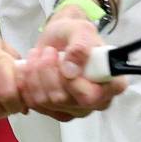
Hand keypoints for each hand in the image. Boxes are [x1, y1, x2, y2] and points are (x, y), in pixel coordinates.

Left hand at [17, 6, 124, 121]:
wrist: (58, 40)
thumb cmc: (74, 35)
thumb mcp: (81, 29)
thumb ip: (80, 46)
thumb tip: (71, 69)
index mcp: (112, 84)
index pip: (94, 96)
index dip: (74, 84)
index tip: (64, 62)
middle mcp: (96, 101)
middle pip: (65, 99)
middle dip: (49, 71)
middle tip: (49, 51)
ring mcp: (75, 109)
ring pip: (47, 101)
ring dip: (36, 73)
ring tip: (40, 55)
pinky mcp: (55, 111)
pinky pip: (35, 103)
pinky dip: (28, 82)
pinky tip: (33, 68)